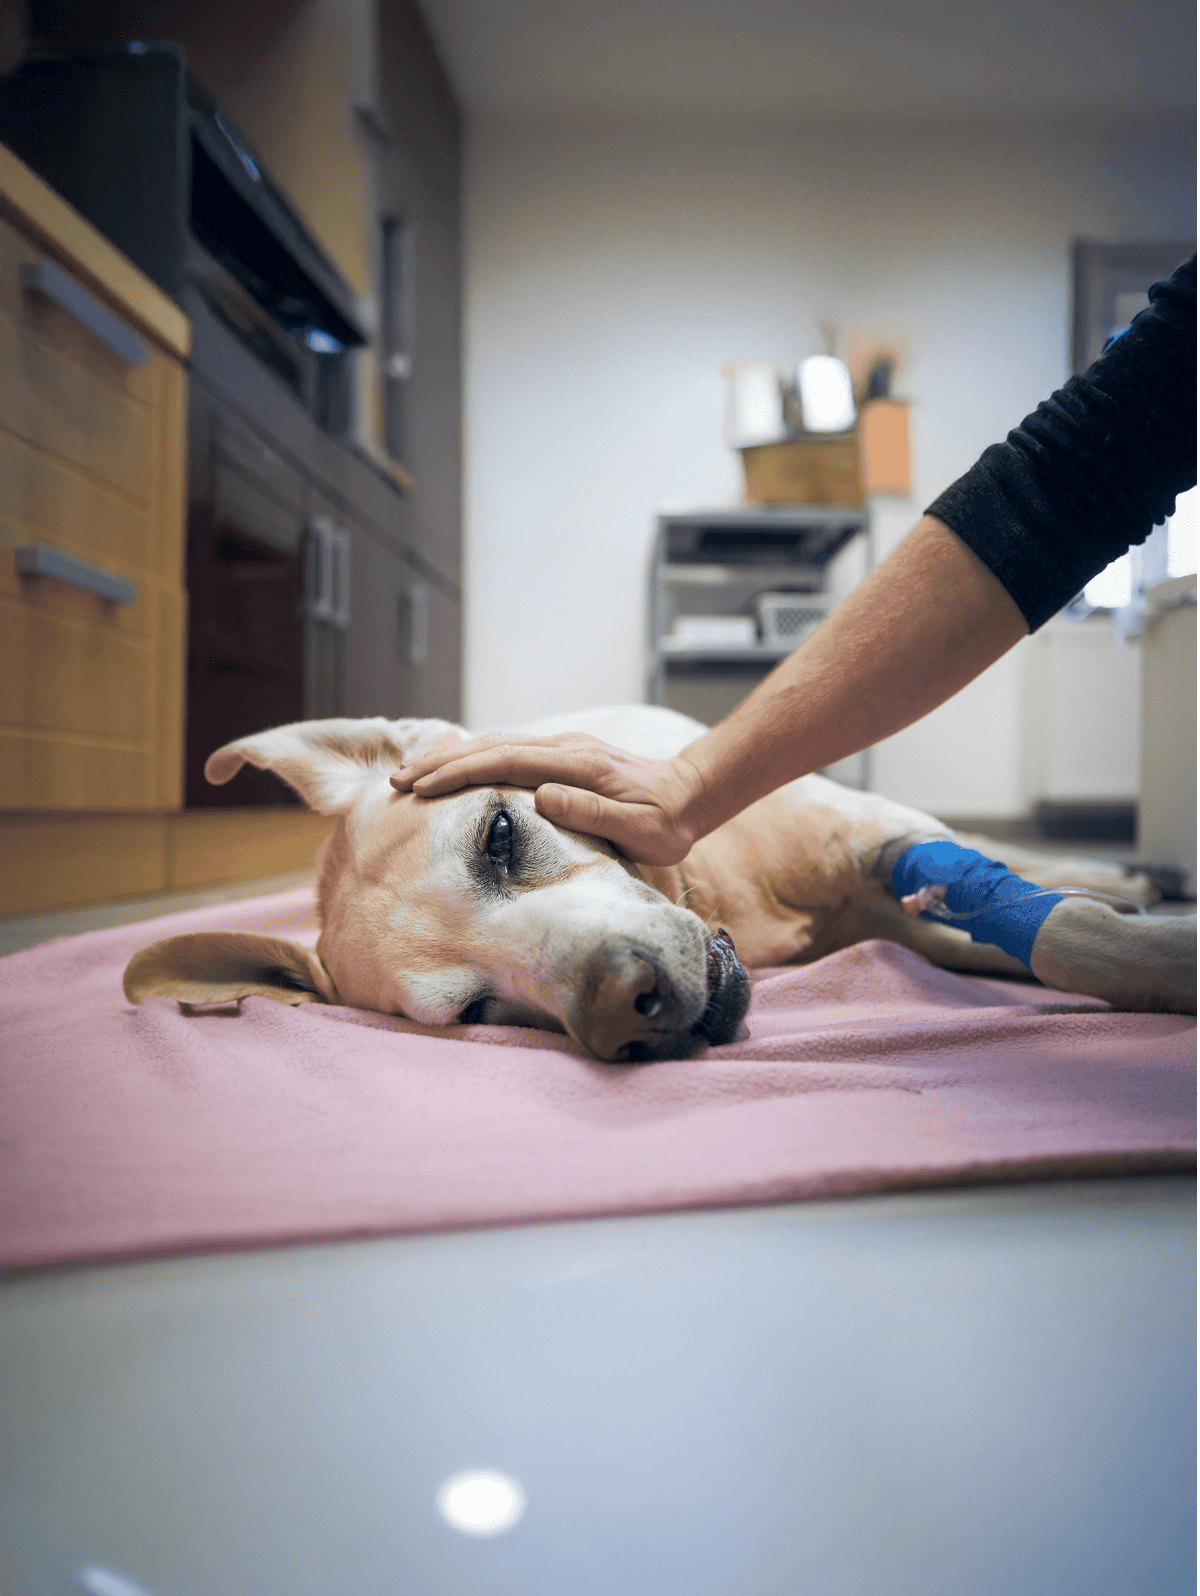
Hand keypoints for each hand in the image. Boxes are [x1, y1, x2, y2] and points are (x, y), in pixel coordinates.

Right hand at [389, 731, 705, 864]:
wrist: (690, 794)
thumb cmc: (666, 823)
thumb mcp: (639, 829)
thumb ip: (592, 812)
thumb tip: (541, 795)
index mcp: (577, 764)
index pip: (505, 762)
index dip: (459, 773)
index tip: (422, 787)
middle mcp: (564, 747)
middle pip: (490, 746)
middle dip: (440, 762)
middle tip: (396, 780)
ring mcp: (562, 747)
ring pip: (495, 744)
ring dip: (450, 757)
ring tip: (411, 773)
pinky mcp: (561, 754)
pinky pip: (507, 749)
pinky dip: (472, 755)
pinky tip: (451, 764)